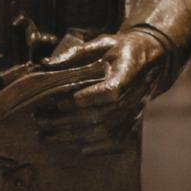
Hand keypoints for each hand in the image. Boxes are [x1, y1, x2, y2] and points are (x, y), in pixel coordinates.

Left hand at [35, 28, 165, 154]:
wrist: (150, 60)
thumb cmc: (120, 49)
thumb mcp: (101, 42)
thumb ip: (76, 54)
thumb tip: (45, 64)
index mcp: (129, 70)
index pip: (113, 90)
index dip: (91, 98)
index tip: (66, 100)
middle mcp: (135, 95)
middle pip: (102, 116)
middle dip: (67, 120)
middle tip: (40, 119)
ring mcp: (135, 113)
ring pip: (104, 133)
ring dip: (73, 136)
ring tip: (47, 134)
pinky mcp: (133, 125)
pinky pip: (115, 143)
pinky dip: (94, 148)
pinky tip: (74, 145)